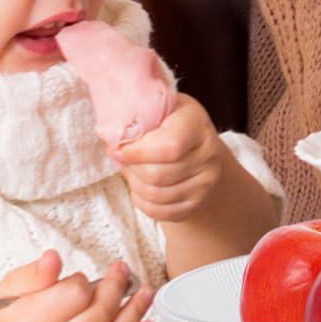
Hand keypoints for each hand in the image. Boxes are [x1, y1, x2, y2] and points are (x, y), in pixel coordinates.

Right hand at [0, 249, 154, 321]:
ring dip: (134, 313)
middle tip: (123, 272)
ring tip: (143, 293)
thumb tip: (52, 258)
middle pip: (98, 315)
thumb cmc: (10, 320)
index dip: (83, 281)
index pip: (74, 295)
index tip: (83, 278)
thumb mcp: (12, 288)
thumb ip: (35, 273)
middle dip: (116, 288)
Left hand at [114, 95, 225, 221]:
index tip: (118, 150)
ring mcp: (206, 181)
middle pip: (158, 175)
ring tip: (131, 171)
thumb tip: (111, 136)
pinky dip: (142, 202)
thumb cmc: (171, 124)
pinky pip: (160, 211)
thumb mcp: (160, 109)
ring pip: (156, 195)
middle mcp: (209, 153)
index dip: (137, 153)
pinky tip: (140, 187)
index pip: (169, 147)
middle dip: (132, 169)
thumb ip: (138, 116)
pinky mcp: (197, 203)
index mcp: (196, 123)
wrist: (199, 149)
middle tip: (122, 160)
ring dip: (134, 185)